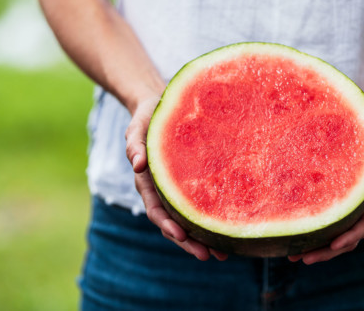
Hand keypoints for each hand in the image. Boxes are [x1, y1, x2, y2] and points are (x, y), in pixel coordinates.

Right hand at [125, 96, 227, 260]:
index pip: (156, 210)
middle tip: (208, 255)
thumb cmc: (147, 118)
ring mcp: (178, 190)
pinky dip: (212, 219)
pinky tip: (230, 228)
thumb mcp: (136, 128)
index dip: (167, 225)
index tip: (180, 236)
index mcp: (148, 183)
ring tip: (223, 253)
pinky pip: (201, 205)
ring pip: (189, 220)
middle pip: (174, 223)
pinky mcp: (193, 184)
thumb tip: (137, 164)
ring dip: (203, 238)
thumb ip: (134, 145)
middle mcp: (163, 192)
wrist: (159, 108)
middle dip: (189, 242)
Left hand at [288, 109, 363, 263]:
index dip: (351, 236)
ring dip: (317, 248)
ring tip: (293, 256)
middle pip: (348, 237)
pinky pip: (328, 221)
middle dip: (327, 251)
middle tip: (304, 258)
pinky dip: (314, 231)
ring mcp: (352, 207)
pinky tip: (294, 236)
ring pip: (336, 234)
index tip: (334, 245)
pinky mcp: (339, 200)